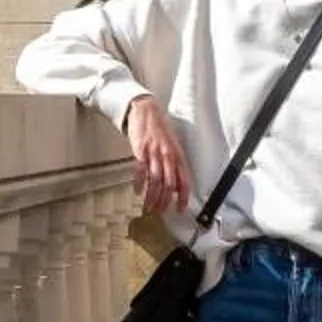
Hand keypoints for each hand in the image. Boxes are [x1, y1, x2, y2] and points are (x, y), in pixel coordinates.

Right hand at [122, 96, 192, 215]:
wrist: (146, 110)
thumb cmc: (159, 128)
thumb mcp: (172, 145)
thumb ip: (174, 163)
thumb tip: (176, 183)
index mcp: (178, 155)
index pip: (184, 181)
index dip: (183, 198)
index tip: (180, 209)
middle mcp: (168, 156)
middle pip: (169, 185)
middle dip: (165, 202)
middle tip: (160, 211)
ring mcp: (154, 154)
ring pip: (155, 182)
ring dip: (152, 197)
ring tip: (148, 207)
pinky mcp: (140, 151)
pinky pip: (140, 171)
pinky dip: (139, 184)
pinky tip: (137, 191)